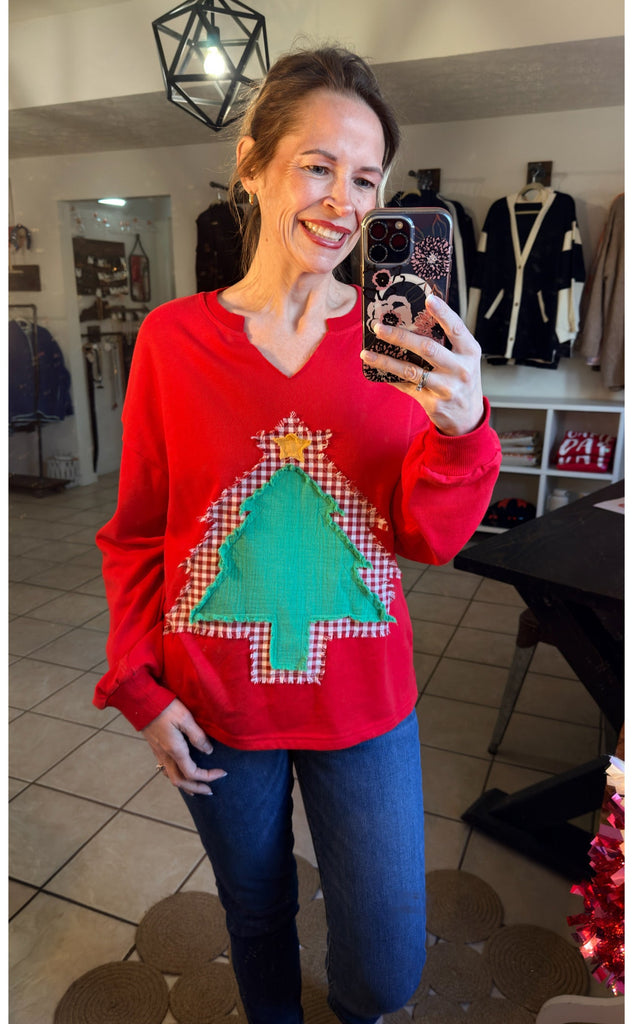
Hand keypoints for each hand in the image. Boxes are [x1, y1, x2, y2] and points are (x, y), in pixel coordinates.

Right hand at [142, 698, 226, 795]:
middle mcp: (166, 756)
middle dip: (196, 789)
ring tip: (196, 787)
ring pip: (171, 778)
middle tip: (210, 791)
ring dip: (185, 786)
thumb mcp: (185, 718)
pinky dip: (176, 777)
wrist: (142, 702)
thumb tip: (208, 751)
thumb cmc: (165, 708)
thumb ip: (197, 736)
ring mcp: (159, 753)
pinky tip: (181, 773)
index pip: (193, 773)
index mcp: (175, 750)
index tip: (222, 773)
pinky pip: (166, 770)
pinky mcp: (156, 748)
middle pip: (180, 782)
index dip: (209, 777)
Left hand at [361, 294, 484, 435]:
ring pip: (410, 370)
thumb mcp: (464, 358)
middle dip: (400, 336)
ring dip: (385, 361)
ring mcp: (446, 388)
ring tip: (366, 354)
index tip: (429, 299)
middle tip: (379, 327)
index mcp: (469, 352)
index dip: (443, 314)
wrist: (467, 416)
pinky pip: (406, 386)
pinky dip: (390, 377)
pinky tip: (376, 370)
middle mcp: (460, 369)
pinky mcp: (433, 402)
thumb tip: (417, 318)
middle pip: (427, 348)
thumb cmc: (462, 379)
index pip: (456, 329)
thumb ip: (448, 341)